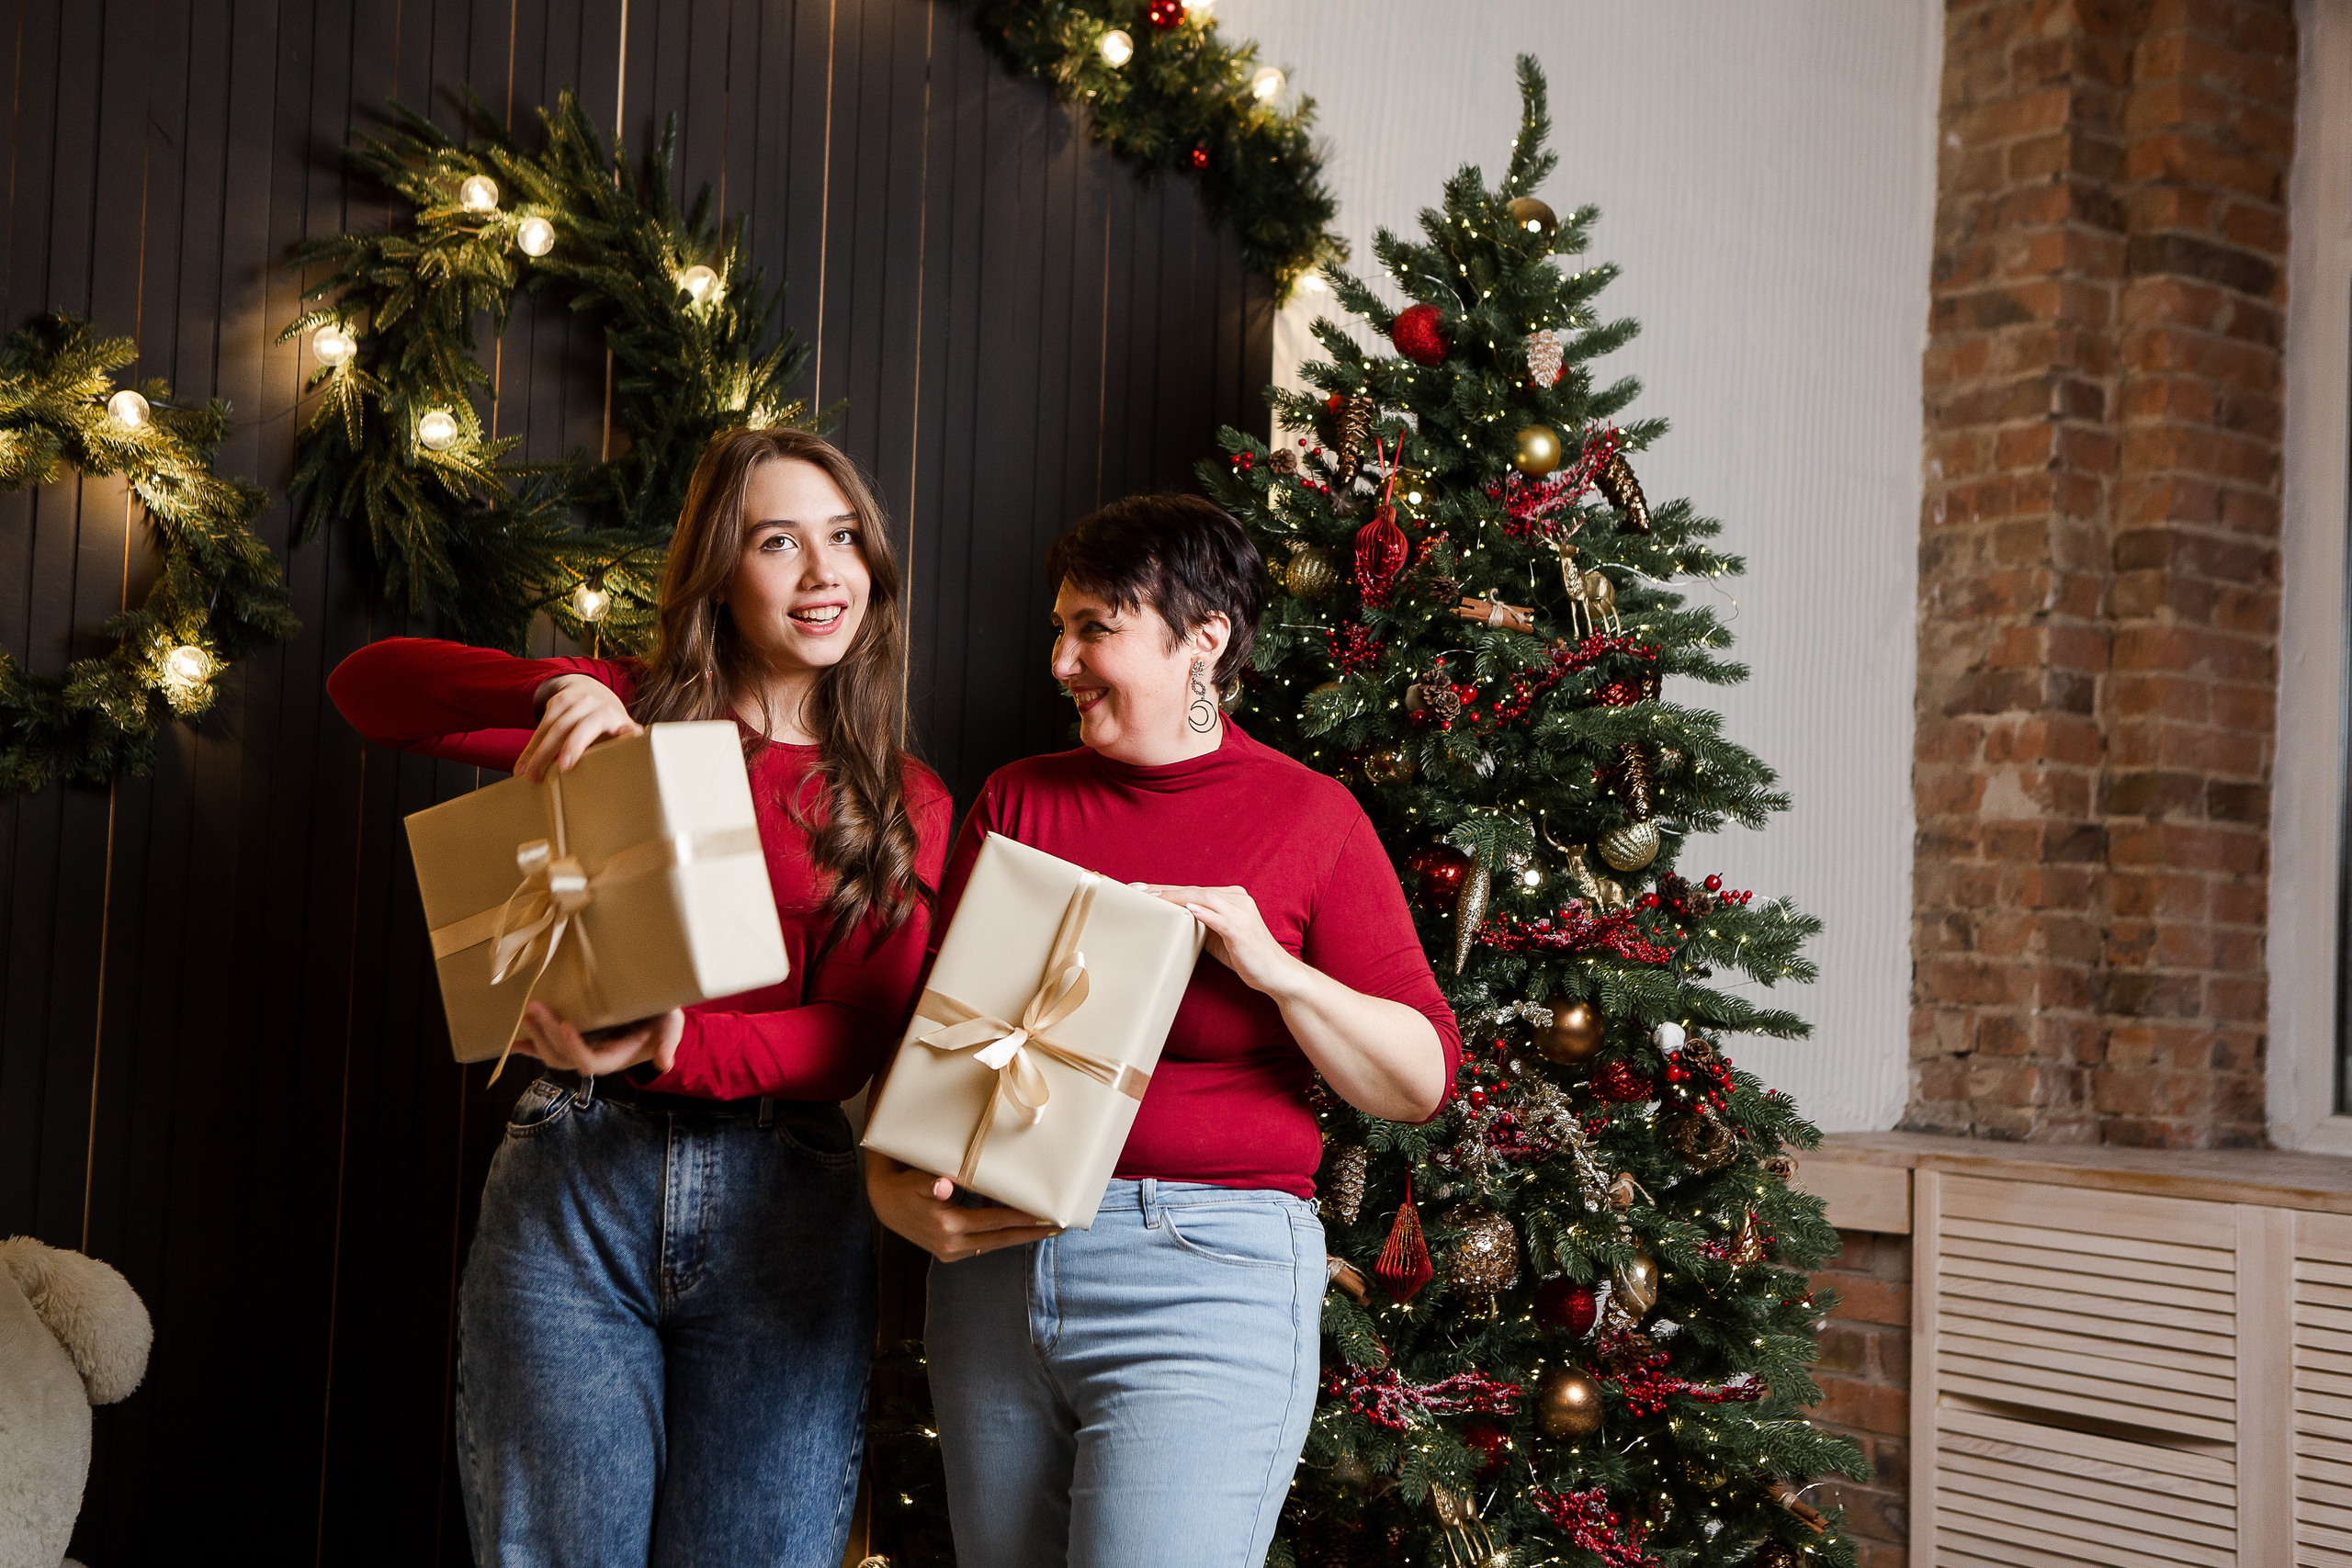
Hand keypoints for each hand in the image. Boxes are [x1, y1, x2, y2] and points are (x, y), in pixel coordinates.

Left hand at [511, 1001, 683, 1076]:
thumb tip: (664, 1064)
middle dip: (546, 1035)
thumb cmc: (662, 1023)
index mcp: (616, 1058)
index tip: (566, 1025)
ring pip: (551, 1055)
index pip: (589, 1061)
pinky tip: (514, 1042)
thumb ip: (667, 1043)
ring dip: (536, 1037)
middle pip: (563, 1057)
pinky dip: (529, 1047)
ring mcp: (582, 1052)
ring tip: (527, 1014)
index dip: (575, 1048)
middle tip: (535, 1008)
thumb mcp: (671, 1028)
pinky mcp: (574, 1043)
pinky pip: (548, 1050)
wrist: (655, 1023)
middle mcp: (595, 1059)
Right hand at [516, 674, 642, 781]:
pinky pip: (541, 725)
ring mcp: (575, 701)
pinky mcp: (557, 702)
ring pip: (552, 727)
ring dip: (536, 753)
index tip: (568, 763)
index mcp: (613, 716)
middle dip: (552, 752)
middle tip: (541, 776)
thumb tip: (636, 767)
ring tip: (527, 775)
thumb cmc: (611, 724)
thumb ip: (626, 746)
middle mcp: (595, 705)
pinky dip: (531, 747)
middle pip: (571, 728)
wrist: (593, 691)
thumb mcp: (622, 733)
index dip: (582, 742)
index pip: (598, 725)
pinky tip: (523, 764)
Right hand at [863, 1151, 1058, 1261]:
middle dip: (1031, 1234)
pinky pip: (983, 1245)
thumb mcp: (918, 1180)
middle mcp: (952, 1244)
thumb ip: (933, 1183)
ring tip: (1045, 1229)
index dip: (1024, 1220)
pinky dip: (1002, 1237)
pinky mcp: (949, 1253)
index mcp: (948, 1225)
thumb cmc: (906, 1187)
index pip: (996, 1222)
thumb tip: (944, 1185)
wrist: (883, 1205)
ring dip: (1019, 1237)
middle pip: (1001, 1239)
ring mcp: (950, 1252)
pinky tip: (1017, 1230)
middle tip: (1059, 1228)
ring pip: (994, 1245)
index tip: (1048, 1217)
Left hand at [1146, 884, 1306, 998]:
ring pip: (1204, 899)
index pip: (1193, 890)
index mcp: (1232, 898)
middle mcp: (1238, 900)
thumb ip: (1202, 923)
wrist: (1277, 973)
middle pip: (1195, 891)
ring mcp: (1241, 914)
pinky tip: (1187, 910)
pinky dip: (1203, 913)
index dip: (1166, 889)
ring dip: (1176, 898)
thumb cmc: (1246, 955)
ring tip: (1153, 898)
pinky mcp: (1242, 931)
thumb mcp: (1220, 935)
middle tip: (1137, 890)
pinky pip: (1220, 919)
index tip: (1140, 889)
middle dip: (1164, 890)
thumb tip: (1172, 920)